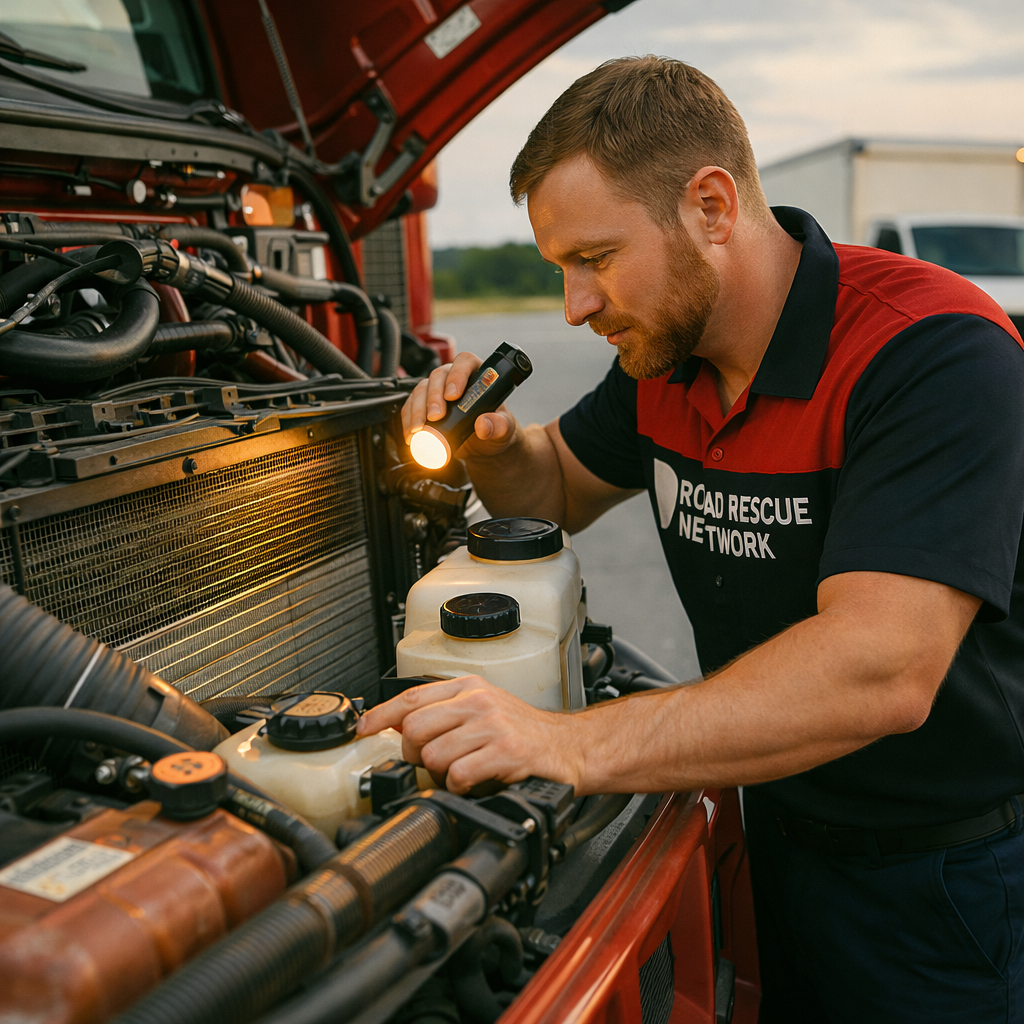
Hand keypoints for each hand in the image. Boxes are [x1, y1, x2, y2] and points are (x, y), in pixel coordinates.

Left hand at [356, 676, 581, 793]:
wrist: (569, 747)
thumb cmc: (524, 732)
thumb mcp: (482, 709)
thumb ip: (444, 713)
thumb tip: (398, 727)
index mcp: (468, 687)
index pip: (411, 698)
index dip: (380, 716)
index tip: (363, 729)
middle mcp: (478, 701)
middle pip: (414, 730)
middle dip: (415, 755)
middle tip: (431, 764)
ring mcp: (492, 725)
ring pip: (434, 755)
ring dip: (440, 775)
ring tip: (460, 773)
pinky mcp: (505, 752)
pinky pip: (458, 775)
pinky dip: (460, 787)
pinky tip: (475, 782)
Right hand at [401, 352, 518, 457]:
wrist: (485, 447)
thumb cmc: (497, 431)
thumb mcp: (504, 431)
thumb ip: (499, 427)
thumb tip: (484, 424)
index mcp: (477, 375)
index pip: (464, 362)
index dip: (457, 374)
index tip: (452, 395)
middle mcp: (454, 379)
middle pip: (438, 376)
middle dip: (433, 396)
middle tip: (435, 416)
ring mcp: (437, 392)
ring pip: (421, 390)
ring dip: (417, 409)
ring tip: (419, 429)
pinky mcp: (424, 407)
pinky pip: (410, 407)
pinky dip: (408, 420)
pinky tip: (410, 434)